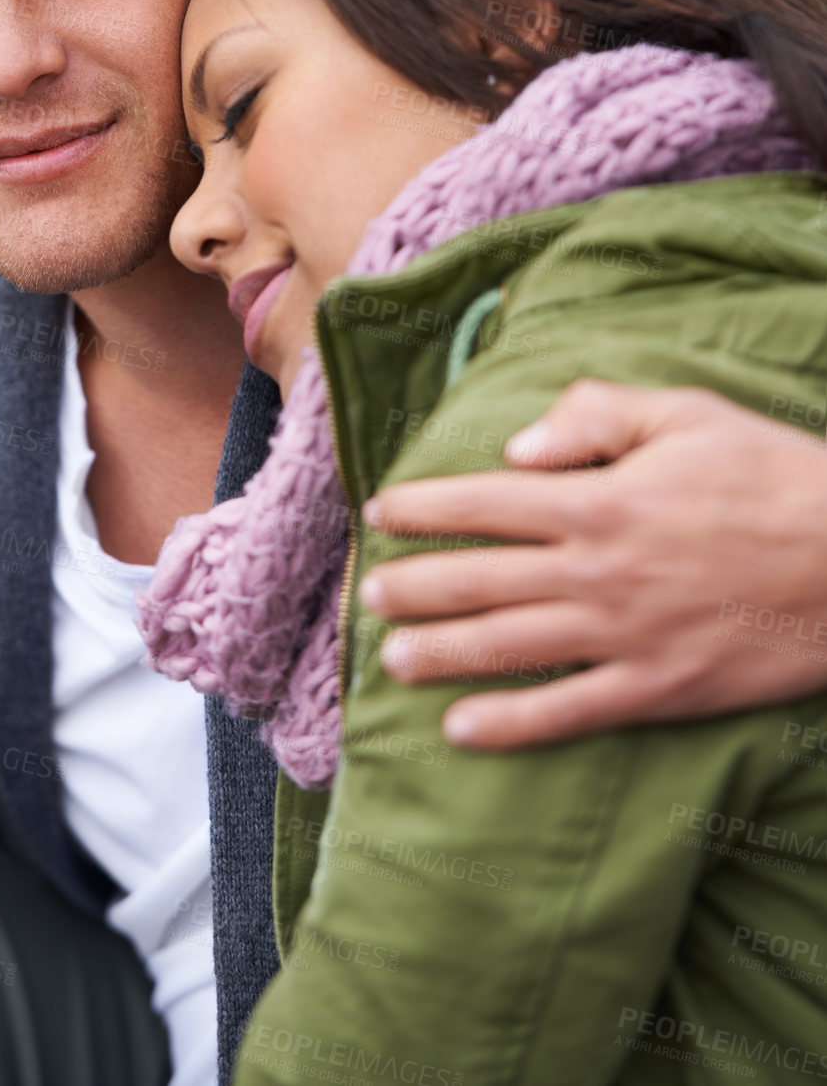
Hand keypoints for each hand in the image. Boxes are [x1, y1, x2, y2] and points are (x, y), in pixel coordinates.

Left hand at [359, 381, 826, 749]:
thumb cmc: (772, 474)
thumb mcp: (686, 413)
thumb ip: (594, 416)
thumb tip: (516, 449)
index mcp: (598, 498)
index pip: (483, 502)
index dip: (422, 507)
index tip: (381, 513)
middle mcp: (596, 570)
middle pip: (479, 580)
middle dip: (413, 585)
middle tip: (368, 593)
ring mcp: (624, 635)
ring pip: (507, 648)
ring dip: (440, 653)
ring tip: (390, 659)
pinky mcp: (658, 688)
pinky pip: (568, 712)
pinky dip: (511, 724)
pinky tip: (461, 729)